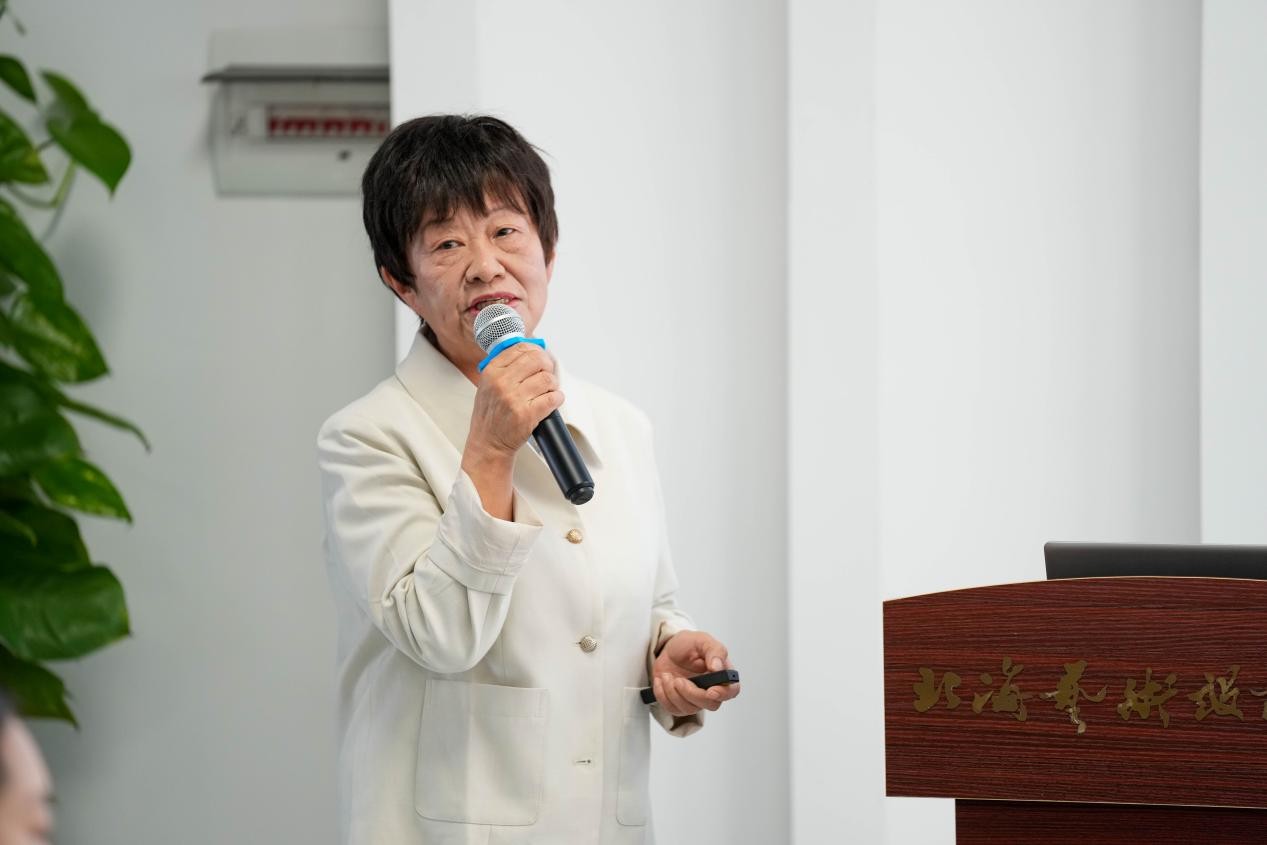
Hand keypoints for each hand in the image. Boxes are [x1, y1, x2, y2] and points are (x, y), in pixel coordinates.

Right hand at [468, 343, 562, 457]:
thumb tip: (531, 351)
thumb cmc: (490, 415)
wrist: (488, 442)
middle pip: (537, 359)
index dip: (536, 351)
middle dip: (547, 366)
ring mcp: (515, 398)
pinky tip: (551, 401)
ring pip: (547, 379)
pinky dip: (557, 399)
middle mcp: (502, 382)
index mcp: (492, 371)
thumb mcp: (488, 384)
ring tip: (547, 391)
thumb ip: (506, 366)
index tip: (540, 357)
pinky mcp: (527, 414)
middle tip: (547, 374)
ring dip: (552, 385)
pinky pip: (553, 398)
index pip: (521, 348)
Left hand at [651, 630, 739, 716]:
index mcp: (722, 675)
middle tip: (679, 680)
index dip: (723, 694)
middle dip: (692, 693)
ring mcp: (695, 699)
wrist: (668, 650)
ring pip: (689, 709)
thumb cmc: (689, 645)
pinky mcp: (680, 704)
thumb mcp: (702, 640)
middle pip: (711, 704)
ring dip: (673, 692)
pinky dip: (662, 695)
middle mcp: (711, 690)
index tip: (710, 691)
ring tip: (666, 675)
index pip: (731, 691)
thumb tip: (717, 667)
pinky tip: (661, 681)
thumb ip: (714, 651)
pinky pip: (673, 709)